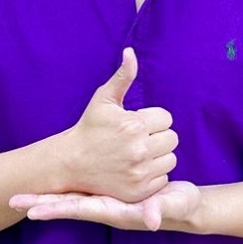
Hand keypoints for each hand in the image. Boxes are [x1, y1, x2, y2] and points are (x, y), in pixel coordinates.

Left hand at [9, 180, 201, 231]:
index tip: (31, 210)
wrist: (184, 205)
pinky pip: (82, 190)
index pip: (78, 209)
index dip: (56, 208)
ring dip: (49, 194)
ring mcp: (106, 199)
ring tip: (24, 192)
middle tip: (12, 200)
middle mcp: (105, 206)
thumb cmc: (178, 206)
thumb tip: (151, 219)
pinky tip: (56, 181)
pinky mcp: (110, 192)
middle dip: (41, 203)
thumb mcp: (172, 206)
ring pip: (72, 196)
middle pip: (67, 204)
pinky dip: (66, 187)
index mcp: (114, 210)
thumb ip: (161, 210)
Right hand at [66, 46, 179, 203]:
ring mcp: (139, 172)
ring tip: (137, 153)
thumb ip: (123, 76)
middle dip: (157, 137)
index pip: (166, 118)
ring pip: (170, 159)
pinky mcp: (138, 191)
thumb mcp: (104, 99)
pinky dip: (153, 174)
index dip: (152, 120)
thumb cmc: (90, 127)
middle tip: (137, 139)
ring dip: (158, 156)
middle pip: (172, 139)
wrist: (71, 162)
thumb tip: (131, 52)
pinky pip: (163, 178)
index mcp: (134, 125)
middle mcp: (139, 150)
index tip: (136, 124)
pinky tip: (135, 168)